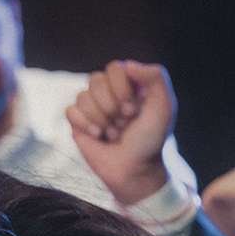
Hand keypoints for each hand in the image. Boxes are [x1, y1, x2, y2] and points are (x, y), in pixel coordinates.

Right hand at [66, 59, 176, 205]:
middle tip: (124, 123)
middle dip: (111, 106)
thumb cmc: (150, 140)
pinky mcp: (78, 123)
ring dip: (101, 119)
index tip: (133, 110)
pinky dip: (85, 125)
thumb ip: (155, 76)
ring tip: (113, 133)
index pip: (115, 68)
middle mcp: (109, 92)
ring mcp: (92, 107)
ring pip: (83, 97)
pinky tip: (97, 136)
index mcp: (129, 83)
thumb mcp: (164, 106)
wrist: (134, 170)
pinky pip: (70, 111)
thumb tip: (127, 65)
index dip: (121, 89)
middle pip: (96, 80)